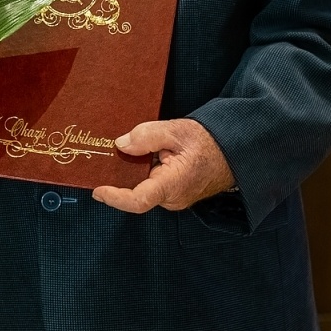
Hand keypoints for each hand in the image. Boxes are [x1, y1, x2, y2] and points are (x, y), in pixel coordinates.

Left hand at [93, 118, 234, 212]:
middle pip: (135, 193)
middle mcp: (171, 198)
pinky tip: (138, 156)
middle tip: (103, 158)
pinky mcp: (172, 194)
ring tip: (122, 151)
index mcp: (173, 185)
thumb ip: (147, 136)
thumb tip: (121, 145)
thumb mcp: (177, 130)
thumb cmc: (209, 142)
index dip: (115, 198)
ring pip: (142, 188)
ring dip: (130, 173)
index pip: (139, 200)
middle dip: (117, 178)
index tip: (98, 190)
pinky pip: (150, 186)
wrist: (233, 152)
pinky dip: (141, 173)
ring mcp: (172, 199)